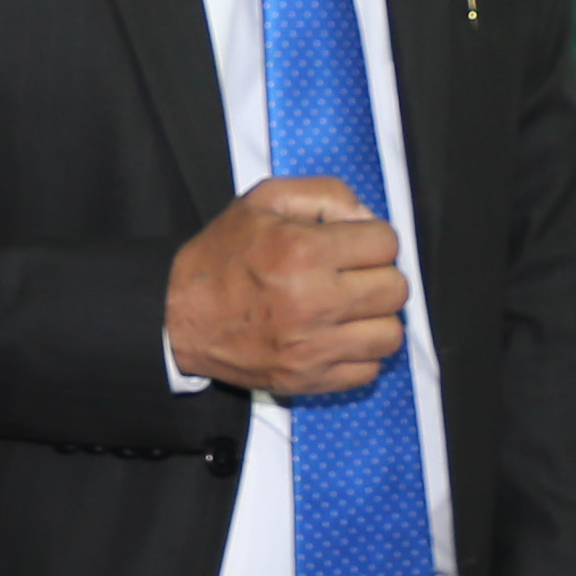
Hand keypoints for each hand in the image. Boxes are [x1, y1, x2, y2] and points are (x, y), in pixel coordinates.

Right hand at [166, 178, 406, 398]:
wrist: (180, 318)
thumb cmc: (223, 256)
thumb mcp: (263, 200)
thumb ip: (324, 195)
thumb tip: (367, 219)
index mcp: (302, 251)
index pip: (386, 243)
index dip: (373, 238)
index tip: (354, 245)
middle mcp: (313, 302)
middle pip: (395, 289)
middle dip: (379, 275)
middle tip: (353, 276)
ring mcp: (313, 348)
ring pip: (390, 334)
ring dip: (375, 318)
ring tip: (350, 309)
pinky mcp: (310, 380)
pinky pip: (368, 370)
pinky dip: (359, 354)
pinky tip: (336, 337)